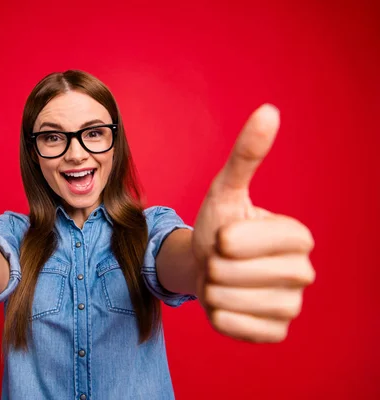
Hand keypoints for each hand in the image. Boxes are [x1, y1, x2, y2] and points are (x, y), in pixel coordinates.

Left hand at [192, 104, 314, 342]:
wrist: (205, 268)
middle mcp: (303, 273)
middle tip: (220, 259)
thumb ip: (247, 156)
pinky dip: (217, 315)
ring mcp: (291, 306)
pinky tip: (224, 302)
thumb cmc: (217, 227)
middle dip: (215, 265)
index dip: (227, 239)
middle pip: (238, 273)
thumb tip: (268, 110)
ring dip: (212, 289)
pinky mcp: (275, 333)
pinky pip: (233, 326)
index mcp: (298, 237)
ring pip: (232, 301)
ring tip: (221, 279)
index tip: (223, 236)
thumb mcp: (226, 191)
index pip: (255, 241)